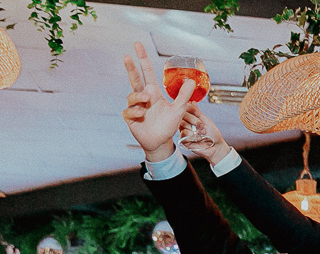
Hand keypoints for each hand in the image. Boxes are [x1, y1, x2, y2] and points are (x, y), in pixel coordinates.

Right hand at [122, 41, 194, 161]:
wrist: (160, 142)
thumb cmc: (168, 125)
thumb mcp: (178, 109)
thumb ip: (183, 95)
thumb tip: (192, 80)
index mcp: (153, 92)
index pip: (146, 72)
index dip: (142, 59)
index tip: (138, 45)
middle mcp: (143, 97)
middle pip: (134, 78)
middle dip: (130, 67)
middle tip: (127, 56)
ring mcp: (135, 106)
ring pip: (132, 95)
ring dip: (138, 97)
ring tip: (146, 100)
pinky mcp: (130, 117)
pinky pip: (129, 110)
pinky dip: (135, 111)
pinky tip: (141, 115)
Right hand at [180, 106, 231, 165]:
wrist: (216, 148)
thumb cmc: (213, 134)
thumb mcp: (206, 121)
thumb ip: (198, 112)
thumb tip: (192, 101)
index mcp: (191, 119)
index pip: (184, 109)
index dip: (190, 109)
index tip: (197, 113)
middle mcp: (186, 124)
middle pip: (182, 115)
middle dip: (193, 120)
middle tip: (202, 126)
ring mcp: (184, 132)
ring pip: (182, 124)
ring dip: (193, 128)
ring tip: (202, 133)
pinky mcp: (184, 140)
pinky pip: (183, 134)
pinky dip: (191, 135)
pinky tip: (197, 138)